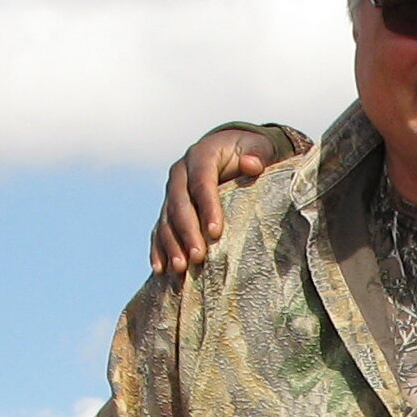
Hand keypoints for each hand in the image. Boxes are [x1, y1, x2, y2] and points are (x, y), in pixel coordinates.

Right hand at [149, 127, 280, 275]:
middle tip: (197, 257)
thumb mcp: (258, 147)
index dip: (207, 207)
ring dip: (171, 245)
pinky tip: (161, 269)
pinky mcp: (168, 209)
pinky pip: (159, 229)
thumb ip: (258, 153)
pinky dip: (159, 249)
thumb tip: (252, 164)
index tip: (216, 231)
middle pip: (180, 204)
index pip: (202, 182)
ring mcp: (171, 192)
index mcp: (201, 156)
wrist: (227, 150)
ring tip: (180, 269)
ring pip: (167, 220)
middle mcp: (180, 173)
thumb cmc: (247, 151)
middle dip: (187, 232)